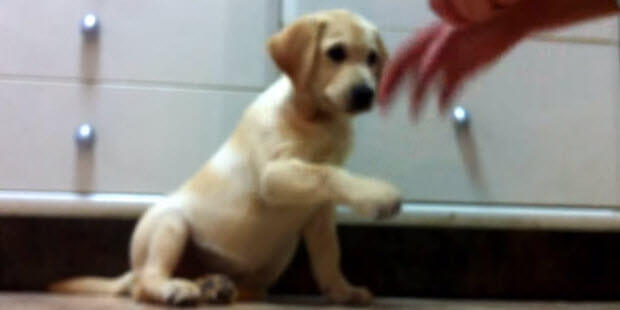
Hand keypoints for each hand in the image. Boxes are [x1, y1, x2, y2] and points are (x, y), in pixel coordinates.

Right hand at [378, 17, 526, 117]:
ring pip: (425, 86)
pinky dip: (443, 101)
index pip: (398, 63)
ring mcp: (446, 64)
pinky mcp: (462, 71)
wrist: (506, 18)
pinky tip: (441, 111)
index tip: (381, 98)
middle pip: (406, 75)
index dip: (387, 80)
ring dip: (418, 101)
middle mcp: (431, 54)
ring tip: (414, 118)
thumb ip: (437, 54)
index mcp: (424, 43)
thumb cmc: (477, 21)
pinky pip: (448, 90)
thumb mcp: (453, 35)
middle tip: (384, 110)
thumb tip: (423, 73)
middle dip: (394, 93)